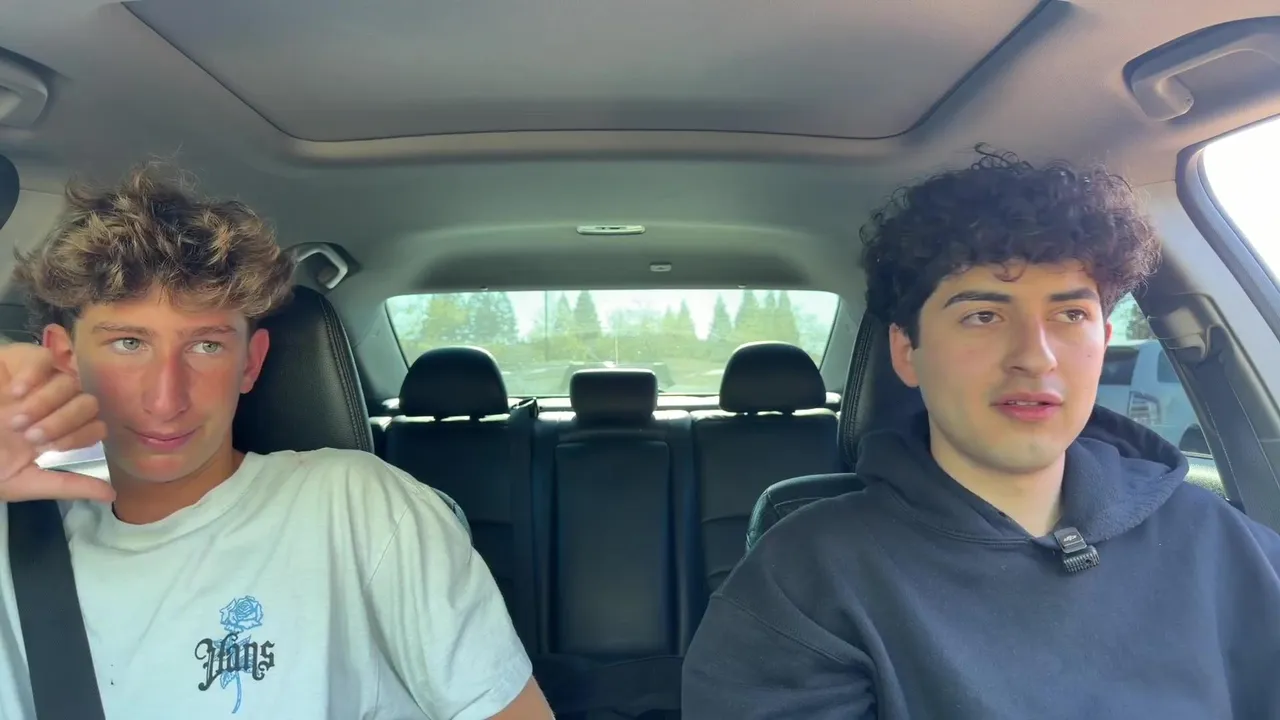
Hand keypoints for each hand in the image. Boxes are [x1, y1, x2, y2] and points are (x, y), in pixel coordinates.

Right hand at [0, 343, 111, 502]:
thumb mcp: (23, 482)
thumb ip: (67, 485)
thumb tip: (110, 495)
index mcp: (58, 433)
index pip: (95, 426)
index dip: (80, 436)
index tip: (50, 450)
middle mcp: (53, 407)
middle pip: (87, 402)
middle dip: (64, 422)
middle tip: (32, 437)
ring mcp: (37, 385)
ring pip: (68, 381)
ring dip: (46, 403)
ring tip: (16, 420)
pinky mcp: (17, 363)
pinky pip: (43, 358)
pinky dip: (34, 375)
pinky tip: (15, 393)